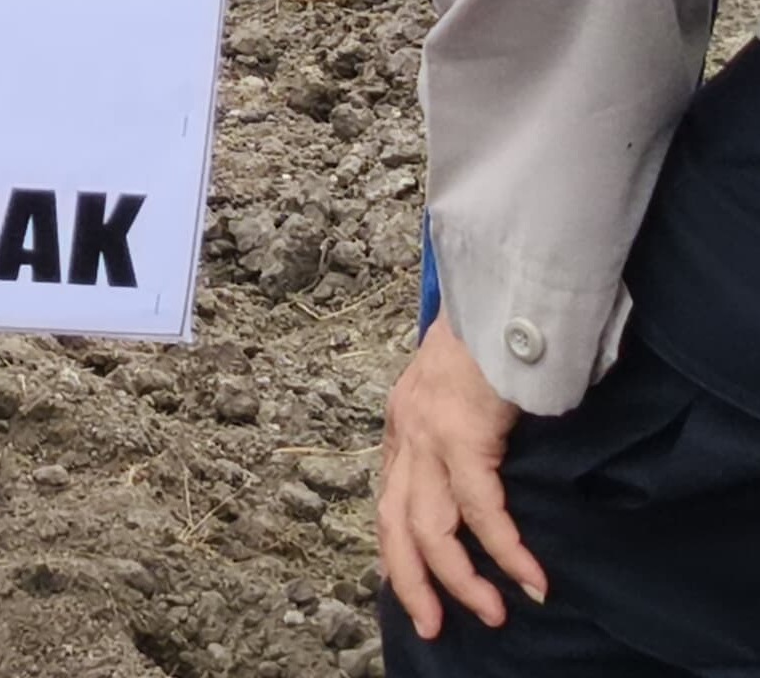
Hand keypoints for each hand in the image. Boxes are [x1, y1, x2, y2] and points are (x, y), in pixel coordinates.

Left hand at [378, 315, 547, 636]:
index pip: (388, 500)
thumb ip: (464, 434)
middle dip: (411, 582)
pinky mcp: (463, 432)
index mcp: (403, 424)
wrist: (503, 293)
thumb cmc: (493, 341)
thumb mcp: (464, 394)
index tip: (413, 590)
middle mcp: (404, 430)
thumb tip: (485, 480)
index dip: (398, 551)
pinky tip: (531, 579)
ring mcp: (428, 431)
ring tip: (492, 613)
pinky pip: (481, 507)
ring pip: (431, 526)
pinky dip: (506, 550)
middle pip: (394, 523)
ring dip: (460, 579)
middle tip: (434, 626)